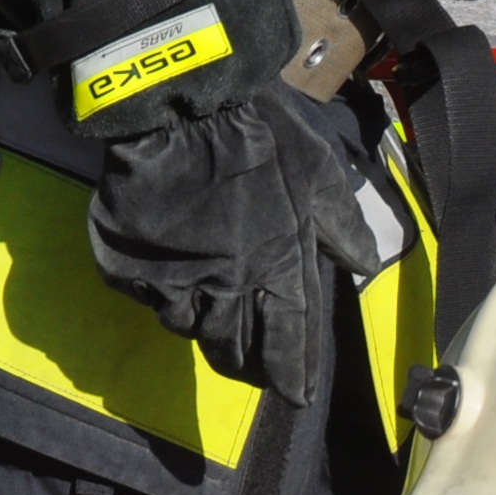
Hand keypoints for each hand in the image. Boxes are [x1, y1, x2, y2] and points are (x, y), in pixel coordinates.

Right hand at [87, 83, 373, 398]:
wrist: (178, 99)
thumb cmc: (259, 132)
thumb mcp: (319, 172)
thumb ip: (342, 224)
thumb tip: (367, 266)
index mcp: (279, 268)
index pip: (291, 343)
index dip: (294, 375)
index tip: (296, 395)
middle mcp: (227, 285)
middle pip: (233, 350)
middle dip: (244, 363)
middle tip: (247, 363)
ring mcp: (174, 277)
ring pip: (186, 327)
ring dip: (199, 324)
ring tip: (206, 309)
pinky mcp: (128, 263)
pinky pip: (143, 295)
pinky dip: (154, 289)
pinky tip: (163, 269)